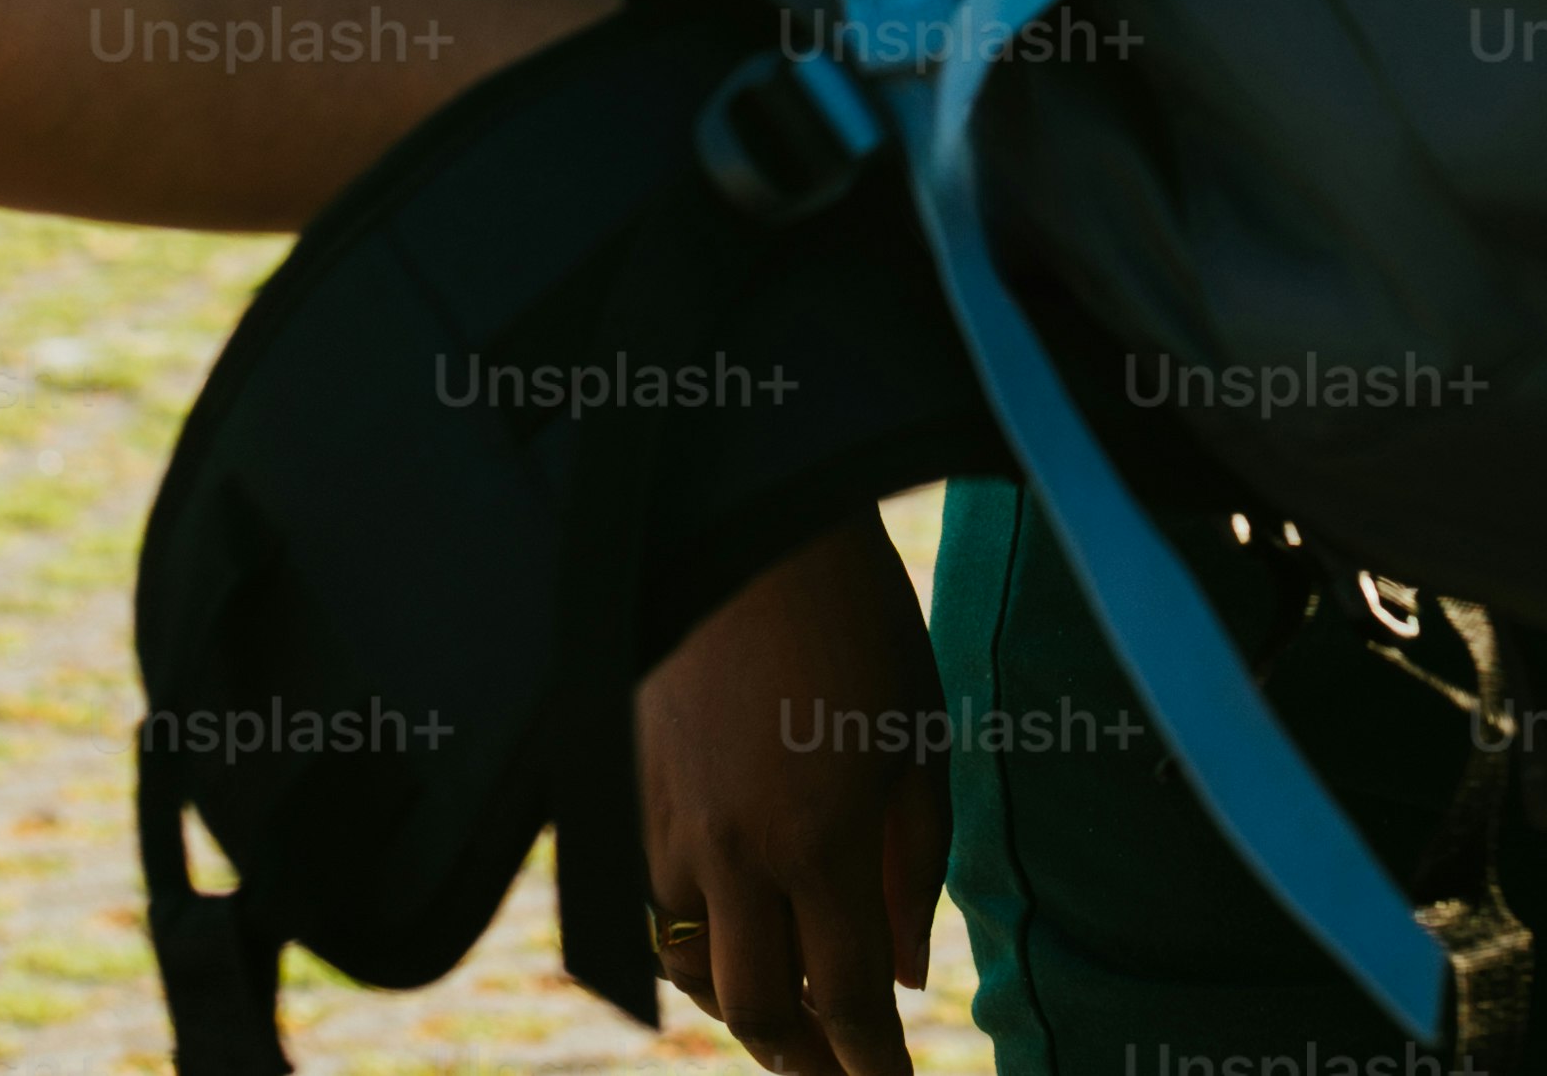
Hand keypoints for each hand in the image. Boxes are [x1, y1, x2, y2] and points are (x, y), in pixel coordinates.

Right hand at [637, 505, 953, 1074]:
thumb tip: (909, 975)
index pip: (849, 999)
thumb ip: (917, 864)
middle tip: (841, 1071)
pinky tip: (737, 930)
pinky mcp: (625, 801)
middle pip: (756, 1013)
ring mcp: (668, 830)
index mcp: (822, 838)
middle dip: (803, 1059)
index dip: (874, 1065)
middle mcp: (735, 852)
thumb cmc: (857, 616)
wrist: (736, 525)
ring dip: (743, 1004)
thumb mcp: (921, 734)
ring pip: (693, 968)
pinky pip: (657, 908)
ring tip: (792, 1014)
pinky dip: (698, 940)